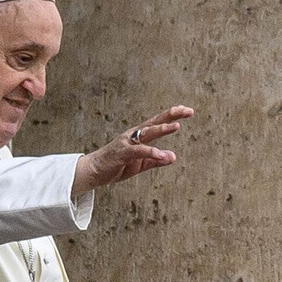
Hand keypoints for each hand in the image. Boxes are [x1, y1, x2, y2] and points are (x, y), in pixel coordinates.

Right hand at [72, 105, 193, 196]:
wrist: (94, 171)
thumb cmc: (117, 165)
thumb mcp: (140, 164)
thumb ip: (156, 160)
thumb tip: (173, 157)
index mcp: (139, 136)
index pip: (158, 122)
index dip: (172, 116)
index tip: (188, 110)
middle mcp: (134, 135)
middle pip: (155, 122)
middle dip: (171, 115)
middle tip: (188, 111)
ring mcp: (127, 143)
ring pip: (147, 133)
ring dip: (162, 129)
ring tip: (176, 126)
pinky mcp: (122, 153)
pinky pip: (138, 151)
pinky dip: (150, 152)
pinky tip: (161, 154)